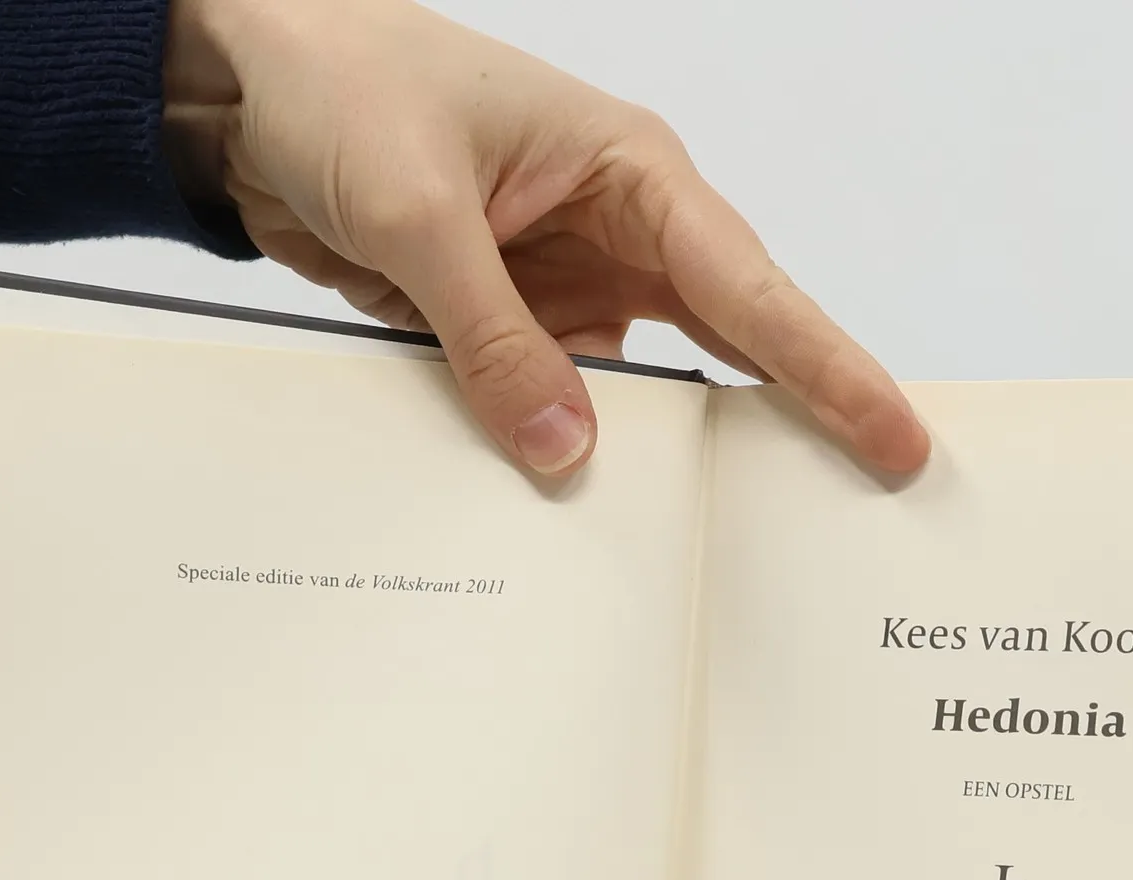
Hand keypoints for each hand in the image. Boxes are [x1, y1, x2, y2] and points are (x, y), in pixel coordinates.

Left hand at [163, 0, 929, 476]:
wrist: (241, 88)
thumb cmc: (341, 84)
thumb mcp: (418, 213)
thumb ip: (494, 337)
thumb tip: (565, 451)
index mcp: (628, 171)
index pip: (749, 285)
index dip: (827, 367)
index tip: (891, 437)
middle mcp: (614, 232)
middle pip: (729, 345)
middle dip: (789, 422)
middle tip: (855, 505)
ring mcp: (565, 286)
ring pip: (642, 394)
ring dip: (658, 458)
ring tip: (716, 541)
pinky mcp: (512, 329)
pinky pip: (558, 407)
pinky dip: (564, 456)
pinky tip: (580, 512)